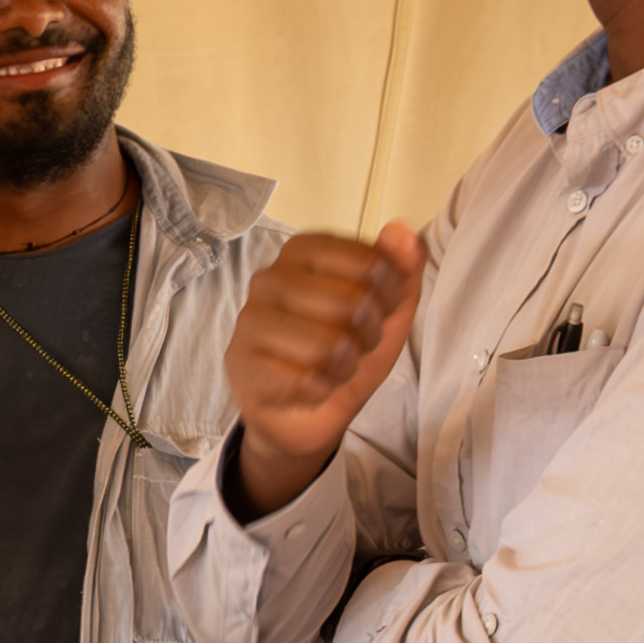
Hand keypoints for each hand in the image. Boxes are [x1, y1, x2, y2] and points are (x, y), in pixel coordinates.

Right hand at [218, 226, 424, 520]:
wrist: (307, 411)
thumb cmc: (343, 351)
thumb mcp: (387, 310)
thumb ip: (403, 268)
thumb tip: (401, 231)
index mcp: (303, 252)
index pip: (370, 263)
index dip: (389, 296)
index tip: (379, 311)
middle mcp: (270, 278)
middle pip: (353, 304)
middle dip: (368, 336)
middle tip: (354, 345)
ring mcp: (250, 320)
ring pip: (328, 345)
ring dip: (345, 366)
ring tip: (333, 367)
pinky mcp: (240, 362)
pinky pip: (305, 379)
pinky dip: (321, 390)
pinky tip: (310, 387)